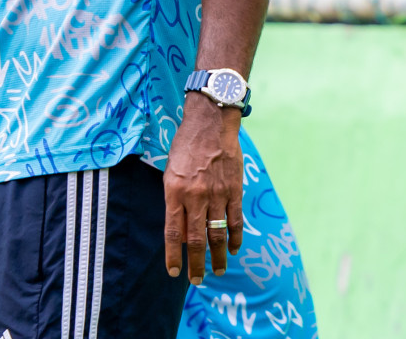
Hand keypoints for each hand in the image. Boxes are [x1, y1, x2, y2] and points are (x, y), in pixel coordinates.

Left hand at [163, 91, 243, 283]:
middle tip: (197, 281)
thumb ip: (174, 202)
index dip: (173, 255)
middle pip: (196, 239)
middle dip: (196, 264)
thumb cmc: (185, 146)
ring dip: (218, 257)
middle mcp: (195, 196)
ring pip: (218, 234)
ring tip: (218, 271)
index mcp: (174, 191)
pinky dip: (235, 238)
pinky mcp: (235, 191)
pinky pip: (235, 221)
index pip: (172, 232)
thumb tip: (180, 233)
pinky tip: (233, 249)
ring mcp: (217, 194)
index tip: (174, 273)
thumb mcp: (170, 172)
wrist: (210, 123)